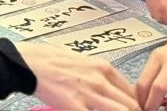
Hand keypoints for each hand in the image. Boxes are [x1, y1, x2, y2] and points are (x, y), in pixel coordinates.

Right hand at [15, 42, 140, 110]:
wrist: (31, 64)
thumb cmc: (52, 60)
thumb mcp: (83, 61)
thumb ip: (99, 74)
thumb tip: (111, 89)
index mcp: (104, 68)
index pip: (132, 93)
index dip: (136, 106)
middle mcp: (101, 81)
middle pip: (131, 106)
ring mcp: (89, 95)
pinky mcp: (76, 107)